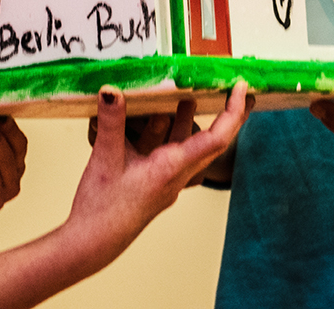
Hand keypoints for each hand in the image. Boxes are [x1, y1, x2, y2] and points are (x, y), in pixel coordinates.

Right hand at [66, 83, 251, 261]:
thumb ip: (111, 122)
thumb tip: (111, 91)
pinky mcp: (158, 186)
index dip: (233, 111)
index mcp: (172, 169)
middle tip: (237, 90)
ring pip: (193, 148)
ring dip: (194, 122)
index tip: (241, 88)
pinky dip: (175, 135)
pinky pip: (176, 155)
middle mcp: (177, 177)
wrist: (92, 244)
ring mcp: (169, 183)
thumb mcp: (105, 158)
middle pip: (215, 143)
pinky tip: (160, 124)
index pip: (217, 139)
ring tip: (191, 96)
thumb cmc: (101, 210)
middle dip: (230, 115)